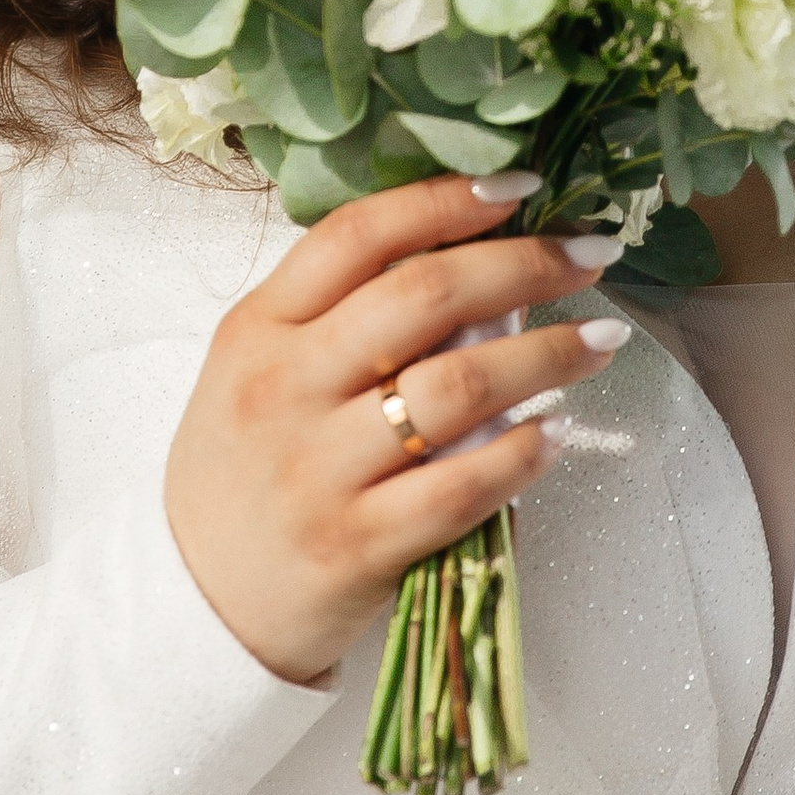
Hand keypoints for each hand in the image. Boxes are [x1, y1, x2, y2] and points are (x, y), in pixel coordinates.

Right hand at [163, 174, 624, 686]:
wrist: (194, 606)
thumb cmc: (243, 473)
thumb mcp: (256, 372)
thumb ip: (335, 317)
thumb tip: (470, 263)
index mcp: (257, 329)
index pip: (357, 235)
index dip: (446, 200)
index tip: (521, 189)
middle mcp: (284, 388)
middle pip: (422, 296)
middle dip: (525, 265)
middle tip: (590, 256)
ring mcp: (318, 469)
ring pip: (457, 387)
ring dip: (548, 356)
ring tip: (600, 342)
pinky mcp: (356, 545)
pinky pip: (462, 486)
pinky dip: (524, 453)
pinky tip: (560, 433)